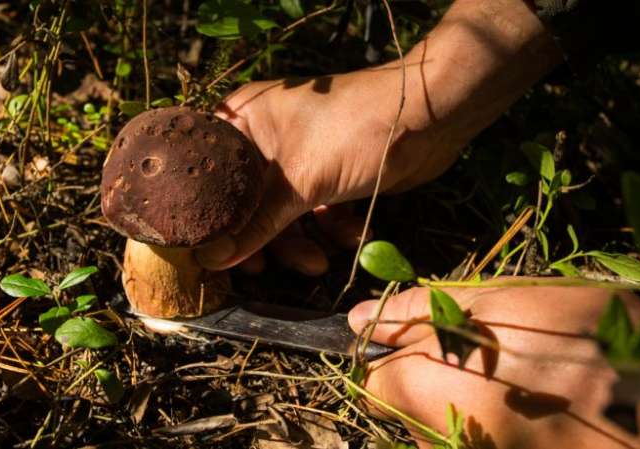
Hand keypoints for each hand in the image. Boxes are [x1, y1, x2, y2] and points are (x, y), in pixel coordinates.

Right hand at [194, 0, 561, 274]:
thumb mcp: (300, 182)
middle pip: (245, 201)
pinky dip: (328, 228)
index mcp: (246, 121)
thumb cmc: (357, 130)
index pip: (208, 173)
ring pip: (282, 214)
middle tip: (262, 271)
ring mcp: (299, 159)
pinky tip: (349, 236)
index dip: (207, 215)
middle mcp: (266, 139)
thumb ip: (255, 225)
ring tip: (320, 262)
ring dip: (300, 243)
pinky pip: (313, 212)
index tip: (211, 252)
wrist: (432, 116)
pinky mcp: (328, 176)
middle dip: (263, 239)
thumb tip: (213, 261)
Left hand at [347, 279, 639, 447]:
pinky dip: (500, 428)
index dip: (395, 357)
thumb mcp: (496, 301)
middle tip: (491, 358)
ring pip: (445, 431)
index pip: (372, 382)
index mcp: (423, 387)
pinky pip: (479, 443)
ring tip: (526, 383)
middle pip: (409, 412)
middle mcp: (436, 438)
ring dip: (471, 406)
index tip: (429, 341)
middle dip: (435, 382)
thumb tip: (358, 318)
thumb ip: (415, 311)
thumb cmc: (578, 334)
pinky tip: (540, 409)